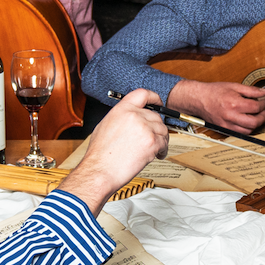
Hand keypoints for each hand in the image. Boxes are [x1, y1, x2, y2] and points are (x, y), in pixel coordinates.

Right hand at [59, 88, 169, 209]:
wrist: (100, 170)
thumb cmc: (100, 154)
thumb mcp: (105, 126)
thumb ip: (121, 117)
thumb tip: (130, 118)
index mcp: (122, 109)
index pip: (143, 94)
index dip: (153, 98)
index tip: (158, 103)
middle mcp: (134, 115)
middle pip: (156, 116)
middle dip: (156, 128)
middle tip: (152, 137)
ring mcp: (144, 128)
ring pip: (163, 130)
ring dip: (161, 139)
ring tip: (153, 148)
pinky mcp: (152, 142)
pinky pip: (164, 143)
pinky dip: (162, 150)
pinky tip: (156, 155)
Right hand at [167, 78, 264, 133]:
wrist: (199, 99)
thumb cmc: (214, 92)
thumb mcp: (234, 86)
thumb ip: (251, 90)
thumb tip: (264, 92)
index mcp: (234, 103)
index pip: (256, 108)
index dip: (263, 105)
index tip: (263, 102)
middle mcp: (231, 116)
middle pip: (254, 122)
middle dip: (262, 117)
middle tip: (262, 112)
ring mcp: (227, 124)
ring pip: (248, 131)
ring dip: (254, 124)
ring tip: (254, 116)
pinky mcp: (224, 129)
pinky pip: (239, 133)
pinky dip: (246, 129)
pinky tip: (246, 121)